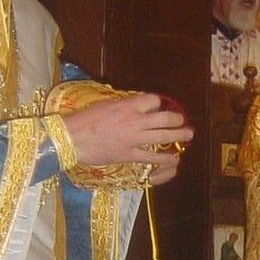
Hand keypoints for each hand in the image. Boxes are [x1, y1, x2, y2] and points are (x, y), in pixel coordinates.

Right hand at [61, 93, 191, 181]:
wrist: (70, 138)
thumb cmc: (83, 120)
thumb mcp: (104, 105)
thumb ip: (121, 105)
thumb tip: (132, 104)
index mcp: (127, 104)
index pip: (152, 100)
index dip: (158, 103)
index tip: (159, 107)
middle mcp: (134, 119)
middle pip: (164, 117)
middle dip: (177, 118)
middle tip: (183, 120)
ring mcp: (133, 137)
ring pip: (163, 135)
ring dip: (178, 134)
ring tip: (188, 134)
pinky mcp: (129, 154)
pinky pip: (152, 157)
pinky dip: (165, 158)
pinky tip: (175, 159)